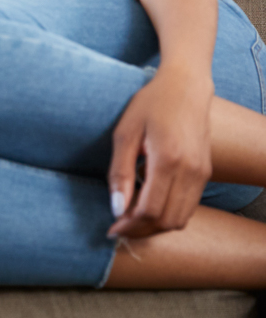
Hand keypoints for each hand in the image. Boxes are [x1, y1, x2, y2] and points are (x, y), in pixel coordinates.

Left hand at [107, 65, 212, 238]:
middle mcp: (190, 172)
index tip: (111, 229)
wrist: (186, 87)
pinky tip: (149, 205)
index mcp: (168, 160)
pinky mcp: (206, 173)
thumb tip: (116, 209)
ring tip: (131, 218)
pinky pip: (189, 207)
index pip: (149, 210)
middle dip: (141, 230)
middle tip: (119, 226)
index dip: (129, 225)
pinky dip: (168, 214)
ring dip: (156, 226)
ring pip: (180, 219)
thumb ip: (119, 172)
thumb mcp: (125, 133)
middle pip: (166, 220)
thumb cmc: (151, 105)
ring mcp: (202, 174)